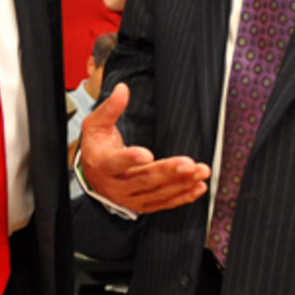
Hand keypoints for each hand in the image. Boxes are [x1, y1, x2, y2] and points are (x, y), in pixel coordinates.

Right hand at [79, 83, 210, 212]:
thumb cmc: (96, 146)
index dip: (130, 159)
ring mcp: (131, 198)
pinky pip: (165, 203)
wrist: (93, 174)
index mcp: (102, 164)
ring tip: (200, 171)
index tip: (146, 154)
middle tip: (188, 163)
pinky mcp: (143, 205)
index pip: (115, 162)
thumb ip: (110, 108)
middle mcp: (116, 185)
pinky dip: (183, 196)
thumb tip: (122, 89)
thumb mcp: (96, 124)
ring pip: (158, 192)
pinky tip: (198, 186)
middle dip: (168, 171)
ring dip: (182, 182)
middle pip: (144, 179)